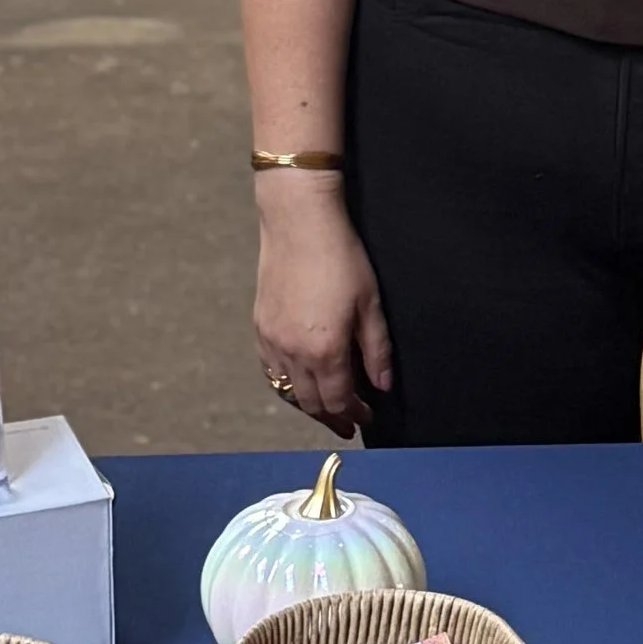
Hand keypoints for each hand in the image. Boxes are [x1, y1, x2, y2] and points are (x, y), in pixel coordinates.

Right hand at [253, 176, 393, 435]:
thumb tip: (383, 385)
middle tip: (348, 422)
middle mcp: (293, 352)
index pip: (338, 400)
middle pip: (310, 403)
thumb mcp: (370, 303)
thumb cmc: (340, 257)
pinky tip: (299, 380)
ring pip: (287, 391)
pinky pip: (270, 370)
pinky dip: (286, 384)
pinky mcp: (259, 327)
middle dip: (331, 416)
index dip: (354, 414)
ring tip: (326, 407)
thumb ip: (377, 350)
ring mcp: (272, 341)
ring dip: (308, 404)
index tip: (366, 418)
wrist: (298, 222)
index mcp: (324, 350)